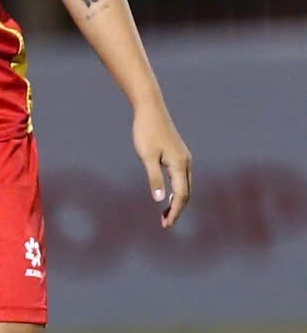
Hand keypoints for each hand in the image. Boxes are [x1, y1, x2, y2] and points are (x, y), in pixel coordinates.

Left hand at [133, 101, 191, 227]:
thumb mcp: (146, 156)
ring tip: (165, 213)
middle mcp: (186, 163)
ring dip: (178, 200)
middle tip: (165, 223)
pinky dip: (177, 189)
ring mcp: (184, 158)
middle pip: (187, 193)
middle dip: (178, 209)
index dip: (175, 211)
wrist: (150, 109)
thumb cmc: (146, 131)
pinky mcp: (179, 154)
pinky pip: (182, 177)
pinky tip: (168, 193)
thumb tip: (159, 199)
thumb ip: (154, 178)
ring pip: (185, 185)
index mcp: (180, 165)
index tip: (166, 224)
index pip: (182, 195)